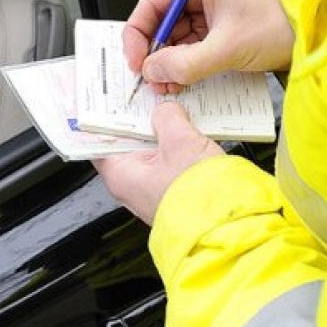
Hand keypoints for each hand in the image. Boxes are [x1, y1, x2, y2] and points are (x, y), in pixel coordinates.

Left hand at [94, 102, 223, 224]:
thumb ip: (168, 117)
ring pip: (150, 152)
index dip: (106, 116)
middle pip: (127, 142)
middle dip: (140, 119)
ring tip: (175, 113)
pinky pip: (169, 163)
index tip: (111, 99)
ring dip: (162, 133)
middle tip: (150, 98)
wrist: (227, 229)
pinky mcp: (173, 193)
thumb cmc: (198, 196)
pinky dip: (176, 147)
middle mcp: (131, 186)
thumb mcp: (181, 141)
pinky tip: (191, 133)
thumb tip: (165, 109)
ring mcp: (152, 191)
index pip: (99, 139)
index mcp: (120, 174)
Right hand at [124, 0, 292, 93]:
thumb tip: (153, 71)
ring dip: (169, 64)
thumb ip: (186, 62)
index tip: (137, 60)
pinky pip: (192, 48)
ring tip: (168, 85)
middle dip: (155, 54)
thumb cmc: (282, 21)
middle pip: (162, 23)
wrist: (317, 32)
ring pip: (176, 39)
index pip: (153, 3)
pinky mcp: (221, 31)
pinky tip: (182, 82)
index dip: (139, 33)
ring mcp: (211, 12)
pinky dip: (184, 66)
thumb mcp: (228, 46)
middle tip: (153, 79)